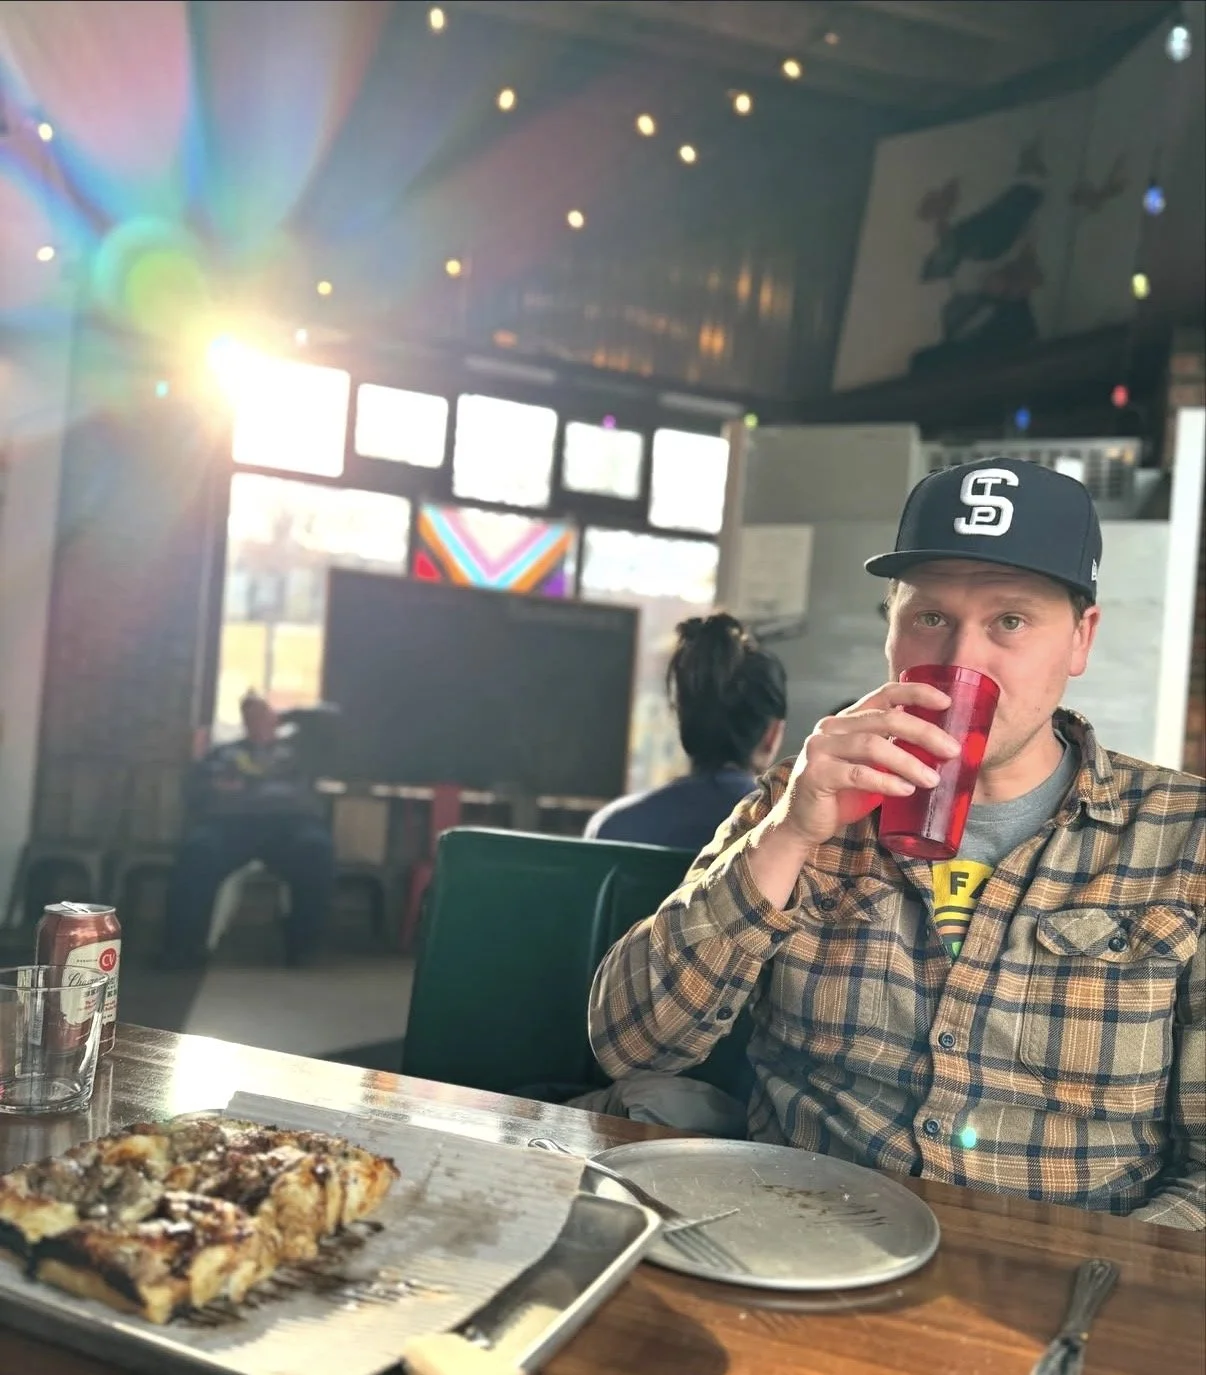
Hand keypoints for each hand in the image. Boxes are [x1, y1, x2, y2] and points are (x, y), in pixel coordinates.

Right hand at [772, 683, 961, 847]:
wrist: (803, 823)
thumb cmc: (842, 794)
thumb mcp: (871, 766)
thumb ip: (893, 752)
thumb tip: (941, 752)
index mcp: (847, 720)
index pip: (884, 694)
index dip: (916, 693)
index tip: (946, 702)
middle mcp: (832, 728)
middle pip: (885, 719)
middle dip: (923, 732)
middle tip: (951, 750)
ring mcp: (820, 749)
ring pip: (872, 745)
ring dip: (908, 762)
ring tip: (932, 779)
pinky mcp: (816, 775)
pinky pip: (857, 774)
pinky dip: (886, 782)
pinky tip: (905, 790)